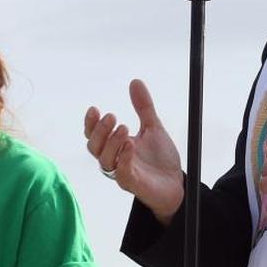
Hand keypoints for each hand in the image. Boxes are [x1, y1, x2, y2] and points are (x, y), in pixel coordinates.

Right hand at [84, 79, 183, 224]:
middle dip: (99, 131)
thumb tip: (135, 82)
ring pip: (104, 160)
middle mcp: (114, 160)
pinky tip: (131, 146)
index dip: (90, 123)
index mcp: (115, 146)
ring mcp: (121, 173)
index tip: (95, 108)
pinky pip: (121, 173)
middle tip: (112, 117)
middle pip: (93, 147)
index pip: (94, 135)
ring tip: (124, 128)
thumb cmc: (160, 159)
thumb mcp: (153, 127)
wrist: (176, 184)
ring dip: (112, 142)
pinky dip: (123, 159)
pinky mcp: (132, 184)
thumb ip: (143, 107)